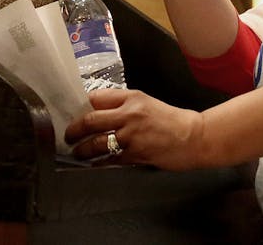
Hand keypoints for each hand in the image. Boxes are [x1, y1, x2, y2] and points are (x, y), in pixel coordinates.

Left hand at [65, 89, 207, 170]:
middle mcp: (129, 114)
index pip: (97, 98)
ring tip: (77, 152)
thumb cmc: (171, 119)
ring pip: (98, 143)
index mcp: (132, 98)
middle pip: (91, 120)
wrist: (194, 136)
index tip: (74, 114)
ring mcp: (132, 136)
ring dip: (83, 149)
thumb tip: (98, 112)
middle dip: (75, 130)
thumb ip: (124, 105)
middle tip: (68, 136)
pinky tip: (95, 164)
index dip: (82, 107)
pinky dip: (100, 162)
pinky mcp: (136, 154)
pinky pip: (111, 159)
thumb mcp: (147, 103)